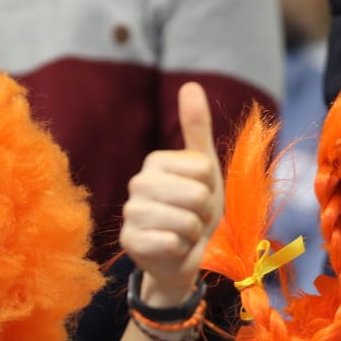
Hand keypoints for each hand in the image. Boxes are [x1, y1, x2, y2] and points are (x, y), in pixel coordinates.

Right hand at [120, 82, 222, 305]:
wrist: (182, 256)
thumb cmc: (194, 210)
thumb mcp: (204, 169)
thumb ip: (196, 128)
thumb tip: (191, 84)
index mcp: (155, 161)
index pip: (203, 170)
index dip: (210, 188)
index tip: (200, 196)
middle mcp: (138, 183)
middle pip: (197, 195)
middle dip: (204, 213)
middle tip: (192, 218)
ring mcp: (131, 212)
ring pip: (186, 221)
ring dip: (193, 233)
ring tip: (183, 233)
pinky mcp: (130, 241)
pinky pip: (172, 243)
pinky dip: (180, 250)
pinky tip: (170, 248)